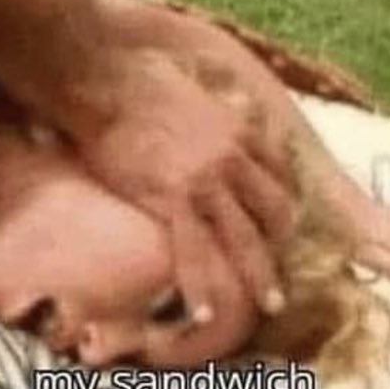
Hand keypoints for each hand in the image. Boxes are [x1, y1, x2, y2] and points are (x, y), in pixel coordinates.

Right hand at [77, 50, 294, 322]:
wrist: (105, 83)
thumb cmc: (141, 77)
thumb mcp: (199, 82)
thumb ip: (225, 99)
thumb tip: (241, 98)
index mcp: (239, 127)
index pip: (278, 170)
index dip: (284, 199)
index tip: (283, 220)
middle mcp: (232, 157)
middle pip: (274, 208)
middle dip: (282, 241)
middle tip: (284, 262)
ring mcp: (205, 181)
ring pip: (245, 236)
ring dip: (260, 274)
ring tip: (270, 303)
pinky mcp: (172, 199)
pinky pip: (194, 251)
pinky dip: (201, 284)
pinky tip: (204, 311)